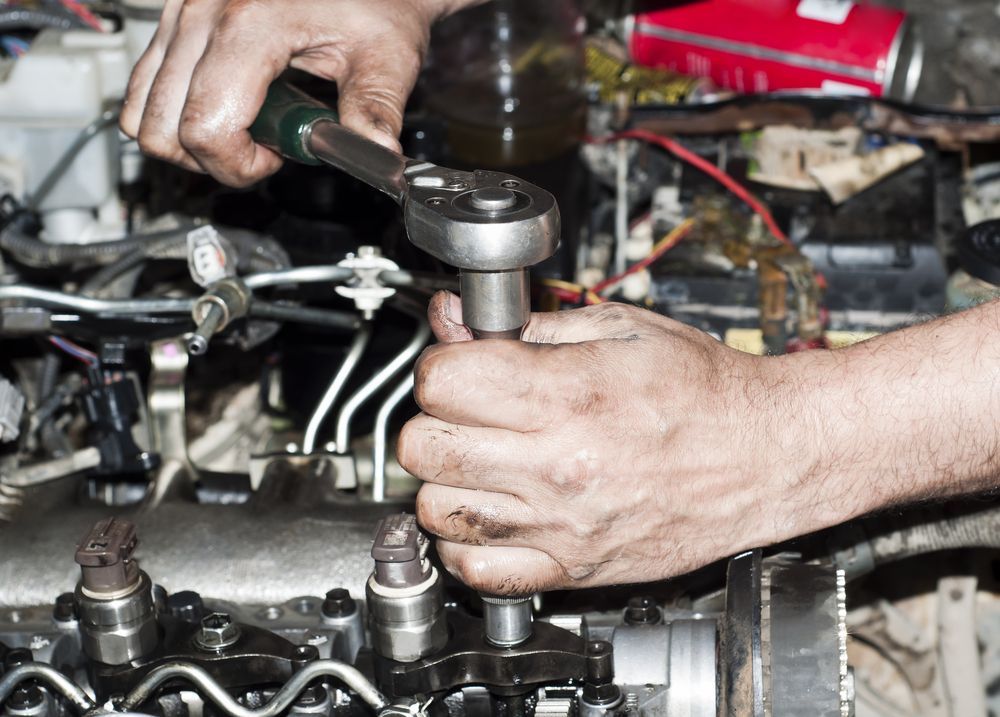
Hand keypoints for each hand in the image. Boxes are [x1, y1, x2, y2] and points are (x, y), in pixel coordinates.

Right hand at [121, 0, 472, 186]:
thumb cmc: (372, 0)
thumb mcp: (387, 56)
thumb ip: (375, 113)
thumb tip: (376, 160)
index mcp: (250, 23)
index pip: (205, 129)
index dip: (238, 166)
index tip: (276, 158)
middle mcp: (202, 12)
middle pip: (163, 128)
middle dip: (214, 158)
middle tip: (265, 144)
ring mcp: (182, 12)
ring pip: (143, 111)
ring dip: (192, 137)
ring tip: (249, 123)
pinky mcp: (176, 18)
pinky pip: (149, 85)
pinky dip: (180, 111)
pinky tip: (232, 103)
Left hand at [399, 292, 850, 593]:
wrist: (768, 453)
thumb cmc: (705, 391)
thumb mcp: (619, 330)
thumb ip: (529, 326)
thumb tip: (457, 318)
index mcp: (568, 396)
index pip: (442, 382)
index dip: (442, 366)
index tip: (459, 367)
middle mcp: (559, 465)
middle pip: (425, 447)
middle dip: (434, 420)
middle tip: (465, 412)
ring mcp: (563, 524)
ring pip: (438, 510)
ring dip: (445, 481)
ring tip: (477, 462)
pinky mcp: (575, 568)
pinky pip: (477, 571)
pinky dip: (465, 545)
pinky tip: (490, 516)